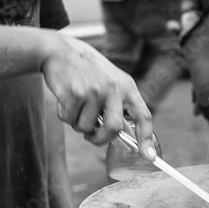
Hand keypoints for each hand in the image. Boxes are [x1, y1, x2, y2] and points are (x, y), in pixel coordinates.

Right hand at [41, 34, 155, 159]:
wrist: (59, 51)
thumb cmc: (86, 71)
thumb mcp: (110, 81)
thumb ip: (118, 104)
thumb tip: (122, 136)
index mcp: (127, 86)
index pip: (143, 115)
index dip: (146, 138)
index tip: (149, 156)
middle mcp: (113, 89)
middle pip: (114, 129)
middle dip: (100, 139)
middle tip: (91, 136)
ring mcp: (94, 91)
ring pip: (86, 128)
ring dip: (78, 124)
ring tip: (75, 106)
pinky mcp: (75, 94)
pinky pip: (69, 120)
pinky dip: (65, 116)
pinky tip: (65, 99)